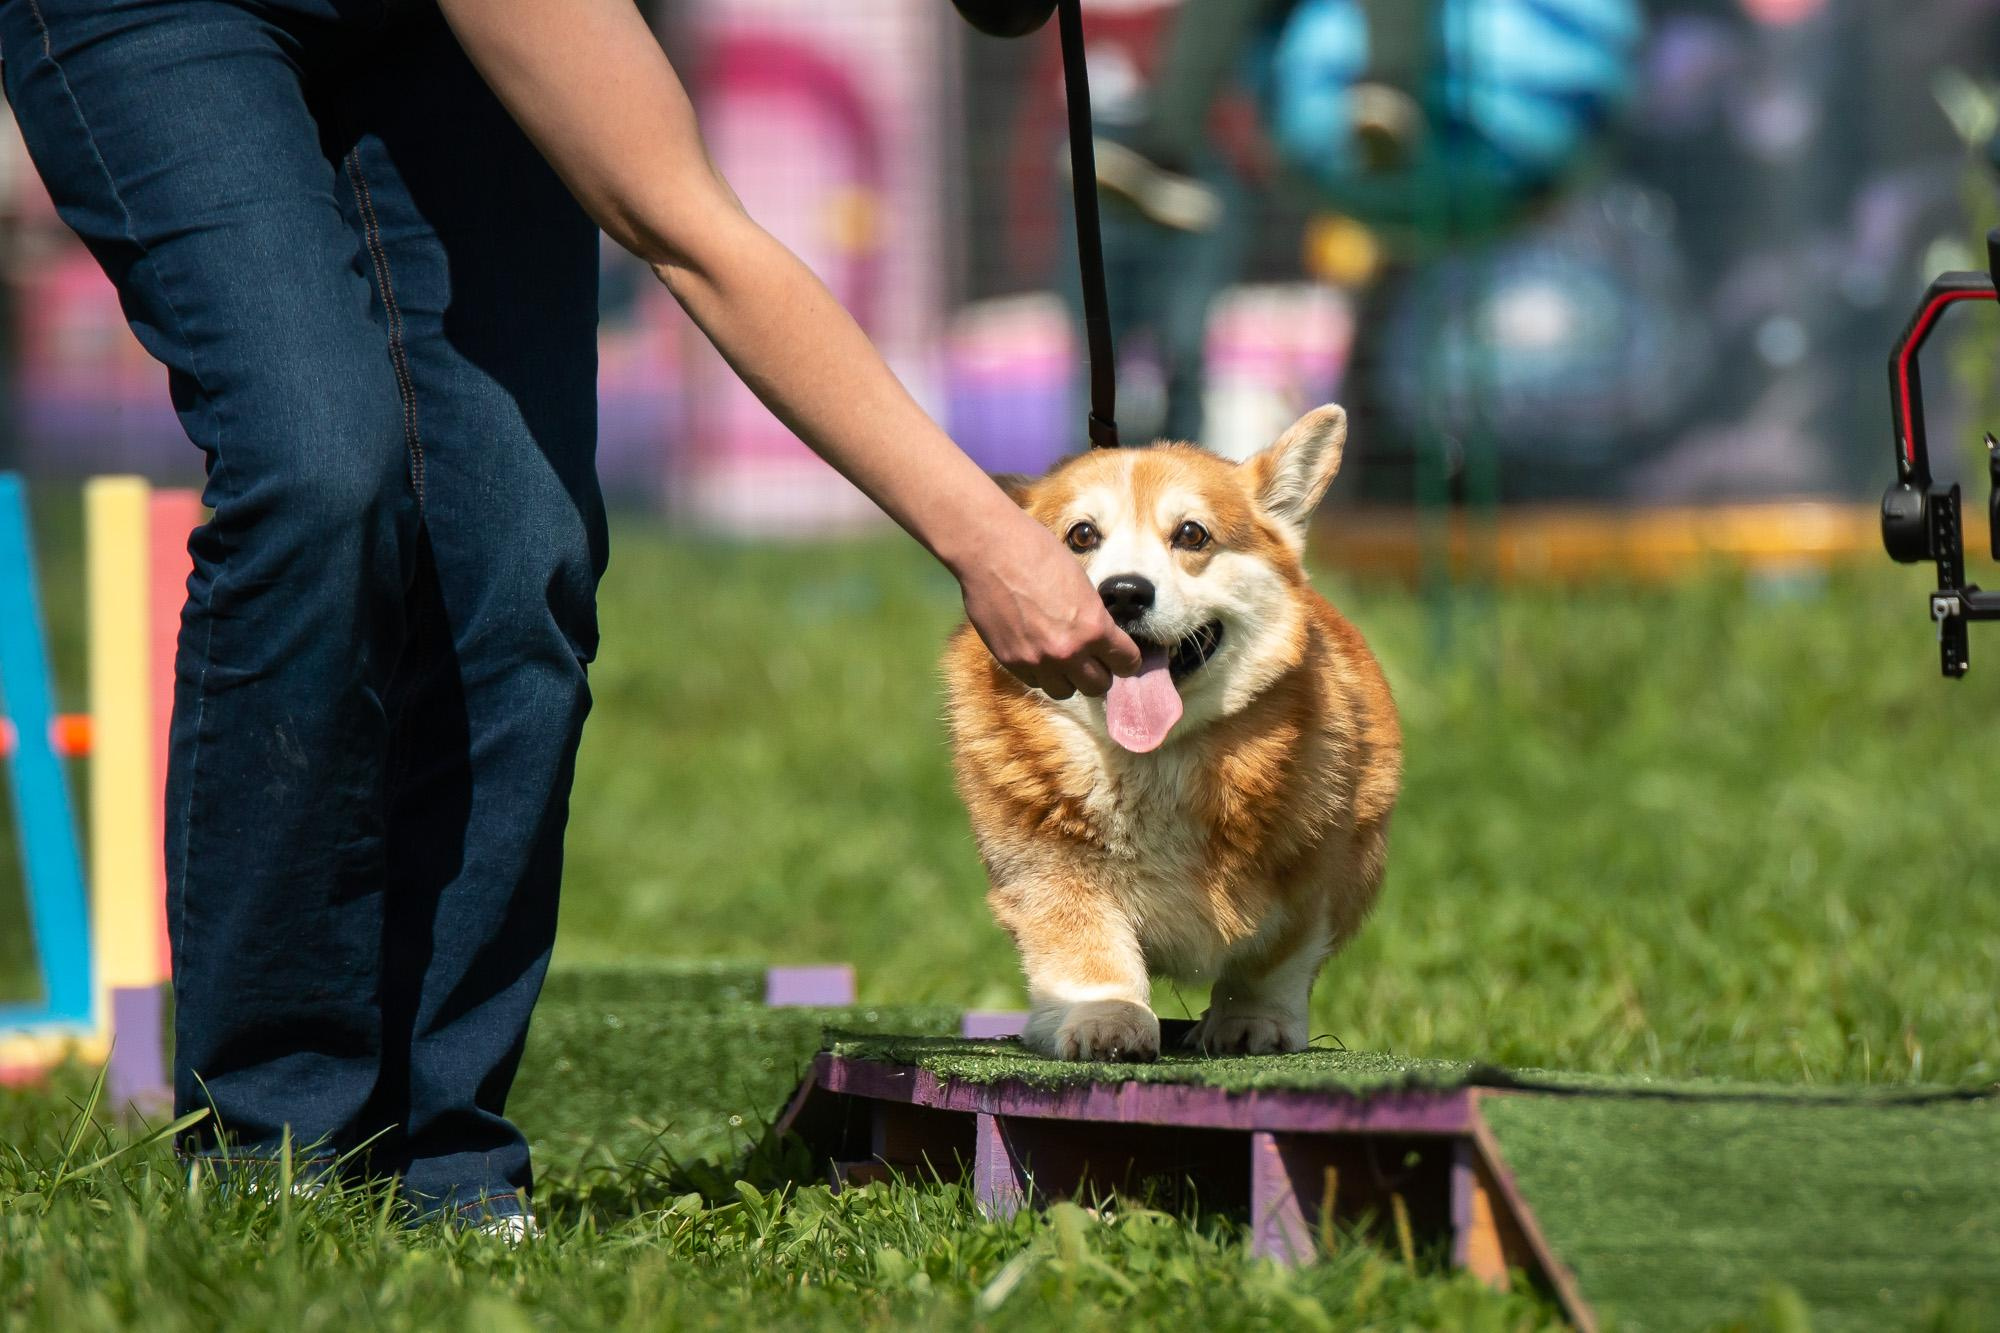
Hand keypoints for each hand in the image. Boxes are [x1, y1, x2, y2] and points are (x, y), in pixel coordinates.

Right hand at [957, 509, 1140, 698]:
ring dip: (1068, 678)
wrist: (989, 550)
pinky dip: (1040, 672)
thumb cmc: (1038, 553)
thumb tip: (1102, 637)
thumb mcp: (1082, 583)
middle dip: (1099, 672)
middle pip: (1098, 686)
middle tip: (1092, 659)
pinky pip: (1035, 682)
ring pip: (1065, 691)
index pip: (1126, 663)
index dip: (1126, 659)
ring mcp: (1037, 660)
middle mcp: (1068, 651)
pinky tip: (1037, 651)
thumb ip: (1093, 617)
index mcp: (1093, 627)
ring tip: (1063, 659)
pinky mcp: (1011, 662)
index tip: (1121, 656)